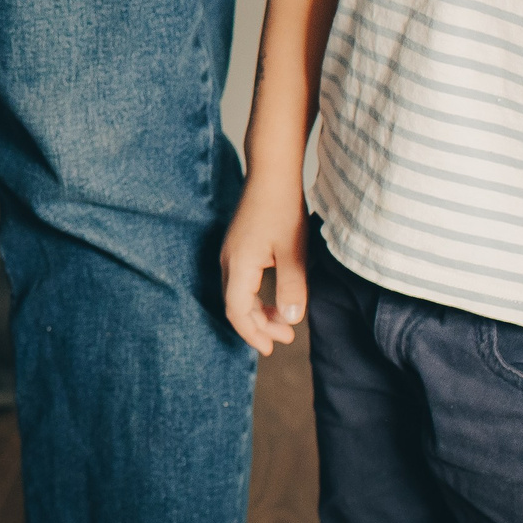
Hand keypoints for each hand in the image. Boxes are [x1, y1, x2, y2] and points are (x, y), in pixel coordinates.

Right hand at [220, 172, 308, 355]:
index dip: (253, 333)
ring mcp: (231, 253)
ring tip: (283, 321)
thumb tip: (289, 320)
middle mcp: (229, 261)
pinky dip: (256, 297)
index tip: (271, 348)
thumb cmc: (283, 209)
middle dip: (258, 326)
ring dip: (258, 312)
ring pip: (238, 294)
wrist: (272, 173)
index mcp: (239, 265)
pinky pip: (241, 282)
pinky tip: (275, 298)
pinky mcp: (239, 246)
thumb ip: (292, 287)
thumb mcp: (293, 251)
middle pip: (235, 305)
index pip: (237, 311)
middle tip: (285, 338)